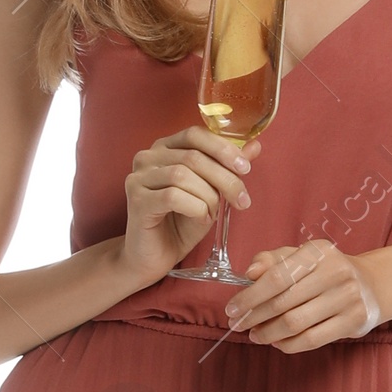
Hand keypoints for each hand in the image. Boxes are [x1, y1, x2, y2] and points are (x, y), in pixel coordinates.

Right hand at [122, 126, 260, 284]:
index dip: (223, 149)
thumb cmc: (180, 224)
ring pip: (183, 175)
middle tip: (241, 200)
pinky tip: (201, 218)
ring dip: (208, 197)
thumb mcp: (211, 193)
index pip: (195, 134)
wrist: (154, 257)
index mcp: (165, 148)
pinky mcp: (137, 200)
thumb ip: (228, 168)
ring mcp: (138, 178)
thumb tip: (254, 146)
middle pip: (193, 157)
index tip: (246, 168)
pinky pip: (173, 196)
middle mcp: (147, 157)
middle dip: (225, 179)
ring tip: (213, 215)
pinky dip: (195, 208)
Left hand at [224, 241, 382, 350]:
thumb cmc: (326, 271)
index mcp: (319, 252)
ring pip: (296, 324)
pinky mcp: (353, 321)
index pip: (277, 276)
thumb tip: (249, 273)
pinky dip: (288, 344)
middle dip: (254, 316)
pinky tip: (277, 342)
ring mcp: (347, 298)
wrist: (372, 285)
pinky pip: (312, 339)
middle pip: (284, 302)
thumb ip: (272, 260)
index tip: (232, 308)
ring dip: (269, 333)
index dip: (250, 296)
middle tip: (239, 324)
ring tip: (256, 335)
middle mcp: (336, 272)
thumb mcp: (301, 257)